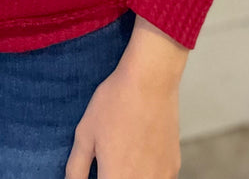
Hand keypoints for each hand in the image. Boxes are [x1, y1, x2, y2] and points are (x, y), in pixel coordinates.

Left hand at [65, 63, 181, 177]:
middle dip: (112, 176)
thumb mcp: (85, 134)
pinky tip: (140, 154)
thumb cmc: (116, 102)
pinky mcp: (172, 168)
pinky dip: (146, 174)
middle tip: (108, 161)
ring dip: (129, 175)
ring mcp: (160, 177)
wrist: (150, 79)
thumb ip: (76, 169)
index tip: (96, 172)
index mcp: (116, 178)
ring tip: (124, 154)